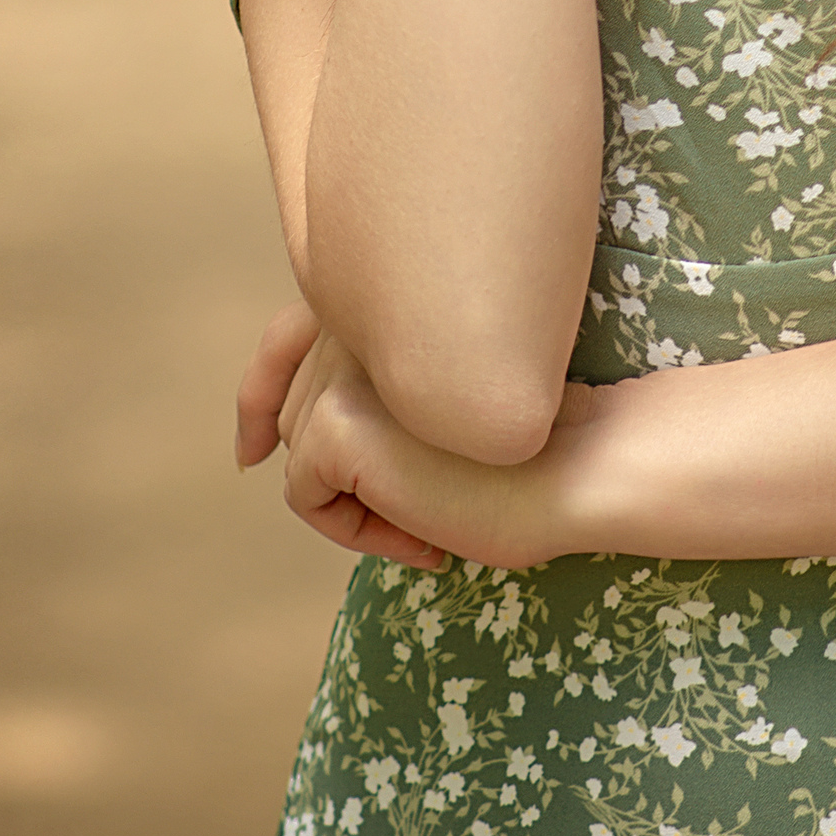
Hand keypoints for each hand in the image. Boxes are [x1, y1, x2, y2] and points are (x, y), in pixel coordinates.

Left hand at [273, 315, 612, 571]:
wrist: (581, 463)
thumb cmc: (539, 445)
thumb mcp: (445, 406)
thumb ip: (384, 391)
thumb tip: (280, 436)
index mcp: (387, 299)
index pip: (288, 338)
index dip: (261, 395)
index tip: (253, 446)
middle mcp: (357, 319)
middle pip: (298, 412)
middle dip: (343, 474)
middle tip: (426, 514)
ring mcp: (345, 366)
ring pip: (301, 456)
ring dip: (354, 505)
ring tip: (430, 524)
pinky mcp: (337, 418)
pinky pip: (305, 495)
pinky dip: (351, 530)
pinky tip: (421, 536)